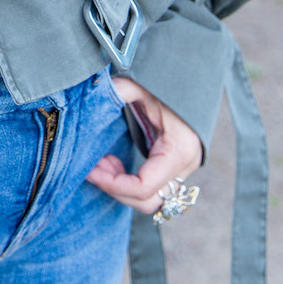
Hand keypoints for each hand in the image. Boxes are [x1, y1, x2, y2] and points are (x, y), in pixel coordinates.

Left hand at [86, 75, 201, 214]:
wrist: (191, 83)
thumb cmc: (169, 84)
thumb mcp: (143, 86)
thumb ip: (120, 90)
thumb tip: (96, 92)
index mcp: (179, 150)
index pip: (144, 186)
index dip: (114, 184)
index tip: (91, 171)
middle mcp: (185, 166)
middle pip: (147, 200)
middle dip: (116, 188)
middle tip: (94, 167)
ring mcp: (183, 170)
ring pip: (150, 199)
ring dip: (122, 188)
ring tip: (104, 164)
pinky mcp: (176, 169)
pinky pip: (153, 189)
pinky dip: (130, 183)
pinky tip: (115, 165)